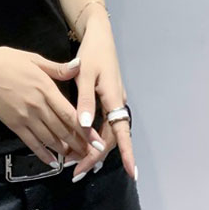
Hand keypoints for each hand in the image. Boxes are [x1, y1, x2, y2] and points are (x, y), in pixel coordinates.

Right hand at [0, 43, 105, 166]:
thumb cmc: (5, 60)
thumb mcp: (33, 58)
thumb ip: (57, 68)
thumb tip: (79, 65)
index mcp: (46, 88)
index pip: (70, 114)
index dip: (85, 129)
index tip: (97, 140)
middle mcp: (38, 106)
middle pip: (63, 130)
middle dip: (79, 144)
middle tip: (92, 155)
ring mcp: (25, 117)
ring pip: (49, 139)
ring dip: (64, 151)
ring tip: (77, 159)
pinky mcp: (13, 124)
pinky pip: (31, 143)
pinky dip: (43, 154)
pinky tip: (52, 162)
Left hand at [70, 17, 136, 180]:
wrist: (99, 37)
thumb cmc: (92, 54)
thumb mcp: (84, 75)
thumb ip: (84, 101)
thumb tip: (85, 127)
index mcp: (113, 99)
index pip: (121, 132)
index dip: (126, 153)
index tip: (131, 173)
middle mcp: (117, 104)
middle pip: (111, 138)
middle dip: (96, 156)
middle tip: (77, 172)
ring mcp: (114, 103)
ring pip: (107, 132)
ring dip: (94, 148)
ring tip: (77, 164)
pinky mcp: (108, 100)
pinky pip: (104, 124)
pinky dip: (94, 137)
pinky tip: (83, 144)